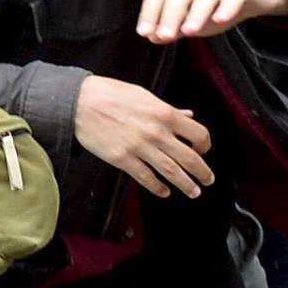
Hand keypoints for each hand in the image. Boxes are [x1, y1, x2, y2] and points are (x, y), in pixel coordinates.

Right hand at [73, 75, 214, 197]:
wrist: (80, 102)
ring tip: (193, 191)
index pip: (198, 134)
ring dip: (185, 184)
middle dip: (202, 172)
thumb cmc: (110, 95)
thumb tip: (186, 115)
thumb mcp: (145, 96)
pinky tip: (163, 191)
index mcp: (164, 114)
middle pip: (189, 158)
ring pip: (171, 171)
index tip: (203, 151)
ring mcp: (140, 147)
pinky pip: (145, 177)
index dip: (204, 145)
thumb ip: (168, 109)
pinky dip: (157, 187)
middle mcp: (156, 132)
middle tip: (207, 180)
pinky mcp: (122, 159)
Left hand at [136, 0, 287, 43]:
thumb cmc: (215, 8)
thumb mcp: (190, 21)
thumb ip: (172, 29)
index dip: (149, 13)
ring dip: (195, 13)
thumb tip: (152, 37)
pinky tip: (220, 20)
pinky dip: (226, 6)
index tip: (144, 33)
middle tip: (165, 37)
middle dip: (169, 16)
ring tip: (189, 32)